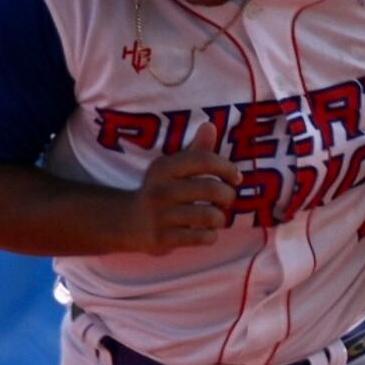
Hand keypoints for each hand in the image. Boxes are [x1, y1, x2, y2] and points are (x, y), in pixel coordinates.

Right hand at [122, 121, 238, 252]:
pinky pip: (203, 238)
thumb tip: (210, 125)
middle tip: (226, 200)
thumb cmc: (161, 190)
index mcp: (165, 167)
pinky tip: (205, 232)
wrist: (128, 222)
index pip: (204, 160)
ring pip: (210, 216)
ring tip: (215, 217)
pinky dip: (210, 235)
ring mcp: (161, 216)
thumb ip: (195, 150)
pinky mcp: (163, 238)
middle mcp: (161, 189)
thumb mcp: (173, 168)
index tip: (235, 178)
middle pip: (212, 189)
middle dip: (228, 196)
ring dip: (220, 218)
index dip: (227, 168)